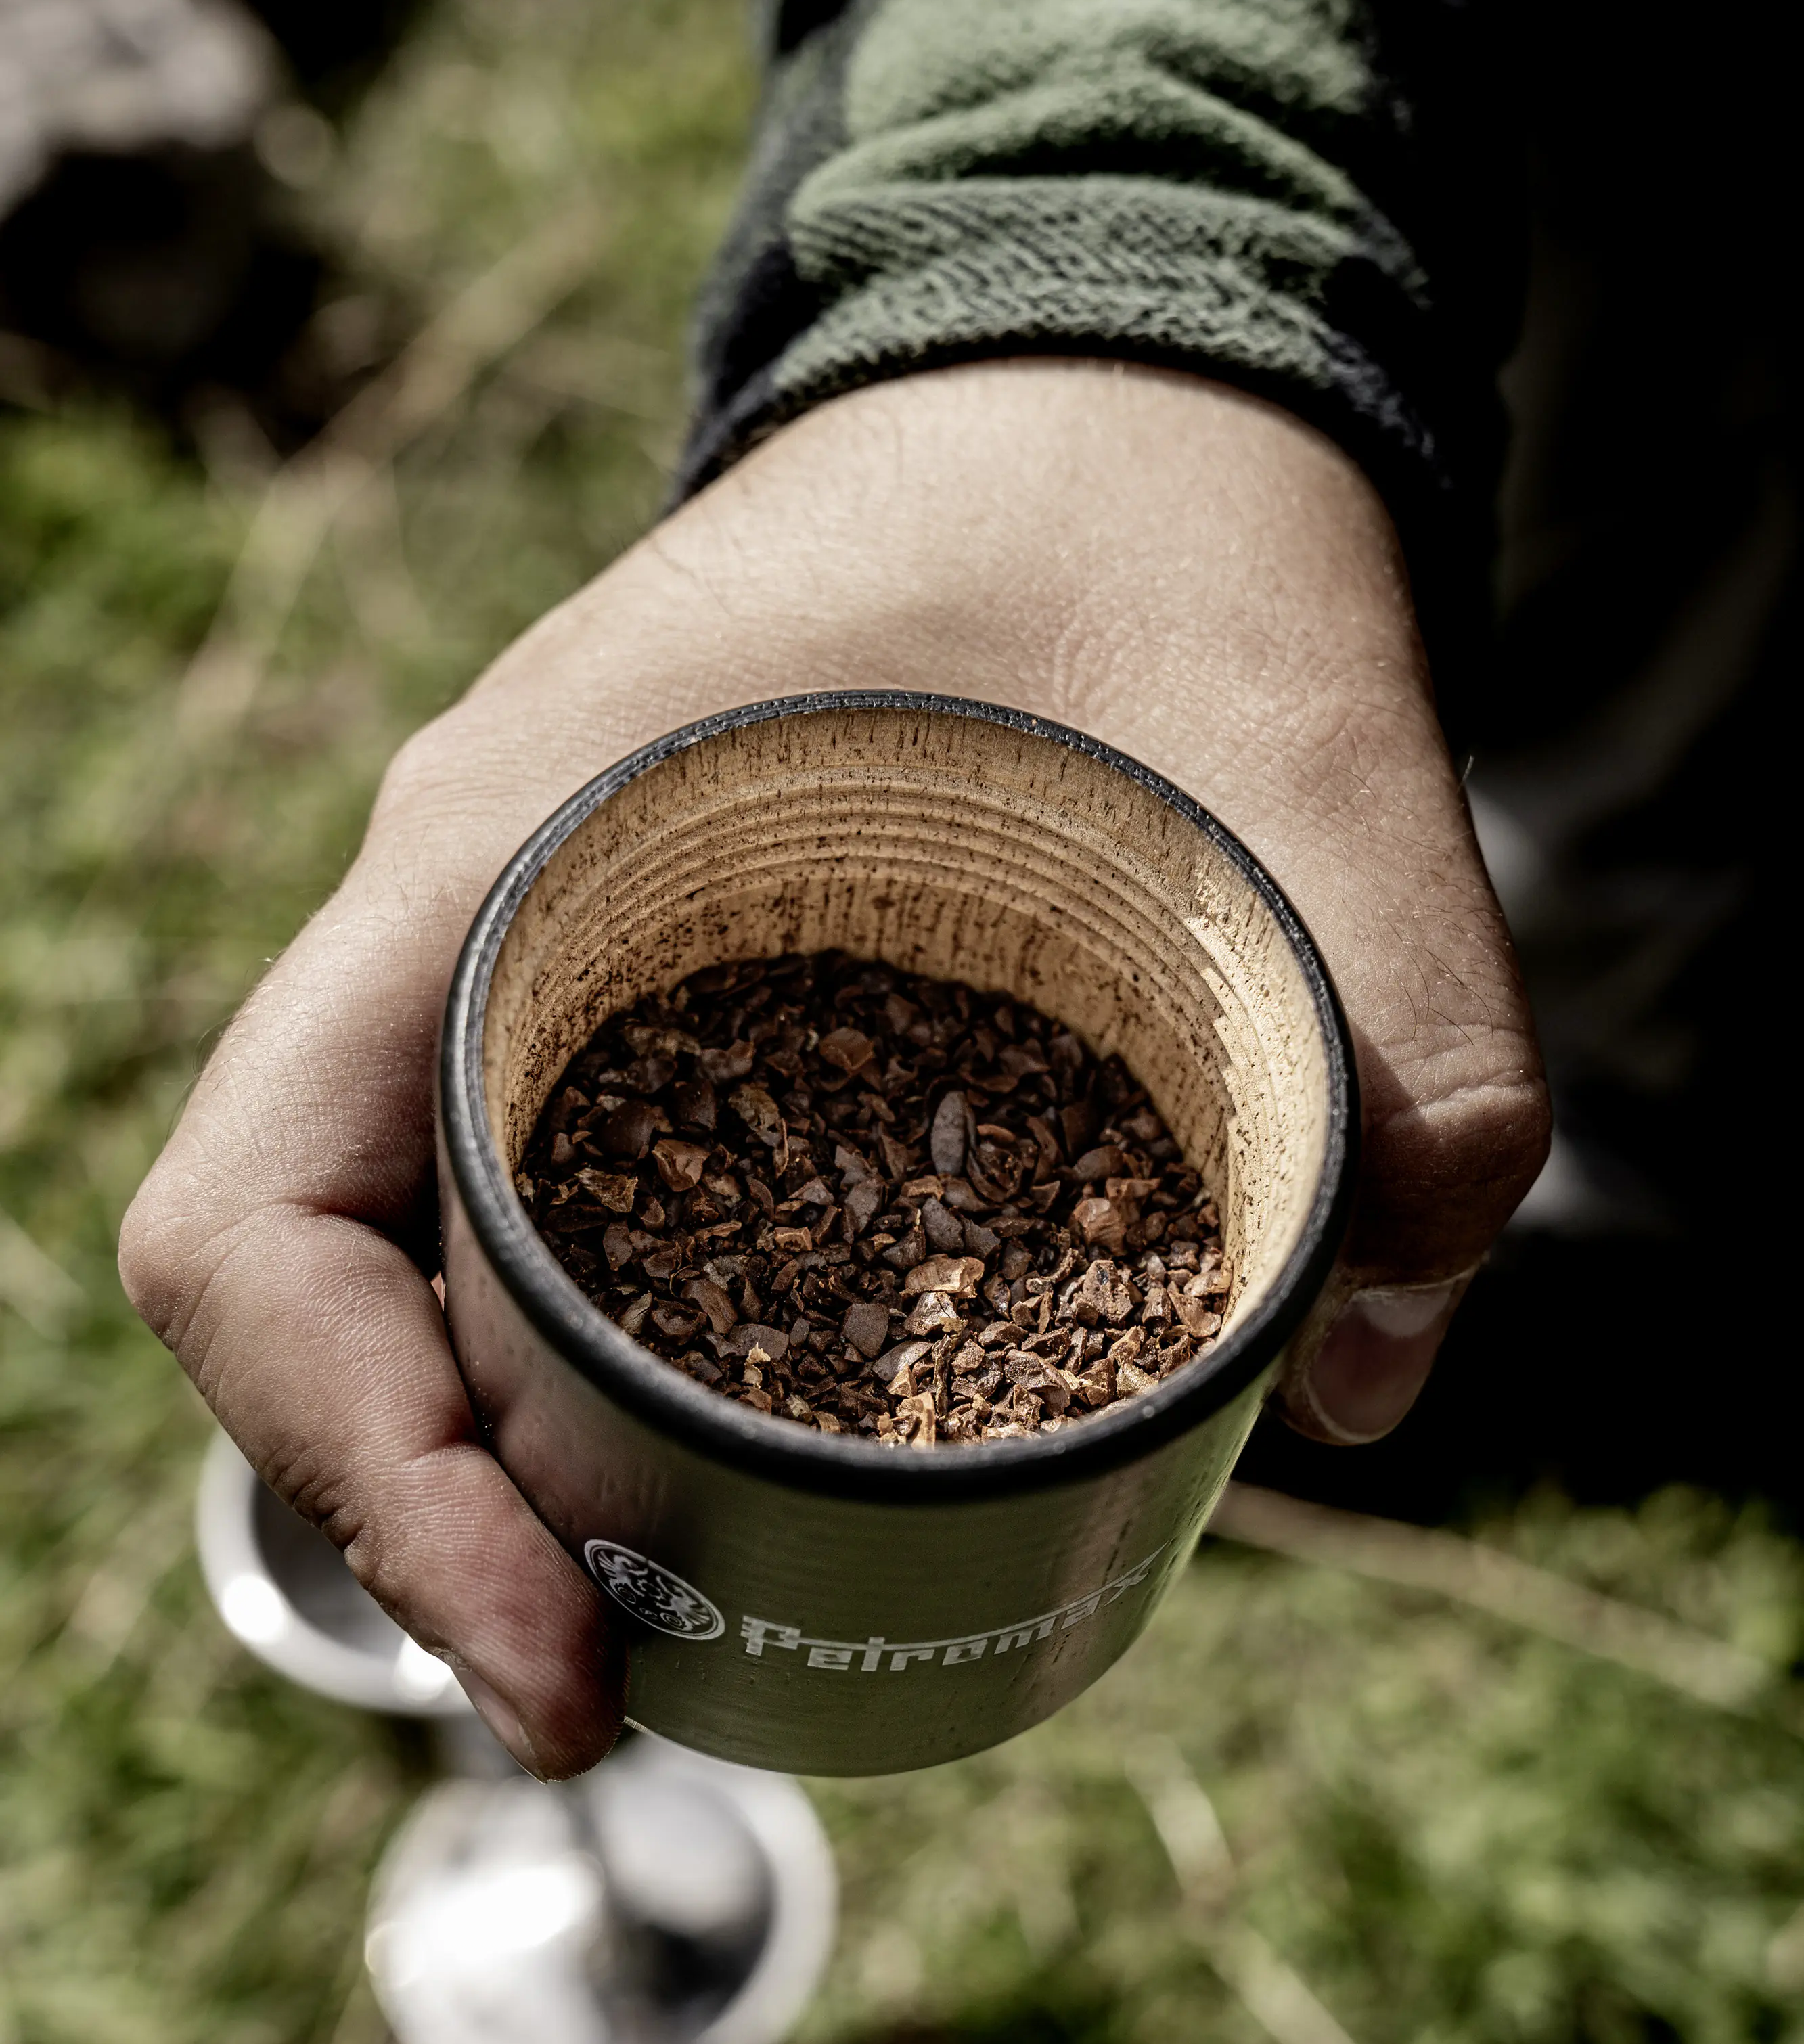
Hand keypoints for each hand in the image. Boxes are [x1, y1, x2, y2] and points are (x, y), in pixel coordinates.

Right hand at [121, 362, 1548, 1774]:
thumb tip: (1358, 1390)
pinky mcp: (625, 975)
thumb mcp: (1320, 780)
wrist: (1112, 363)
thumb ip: (1421, 1074)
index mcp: (514, 858)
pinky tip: (726, 1456)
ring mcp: (528, 943)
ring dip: (488, 1465)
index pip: (260, 1226)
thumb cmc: (1163, 519)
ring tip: (673, 1614)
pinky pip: (511, 1199)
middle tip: (639, 1681)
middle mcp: (469, 916)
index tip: (563, 1664)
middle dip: (431, 1529)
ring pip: (400, 1263)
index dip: (361, 1487)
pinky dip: (570, 1363)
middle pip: (309, 1297)